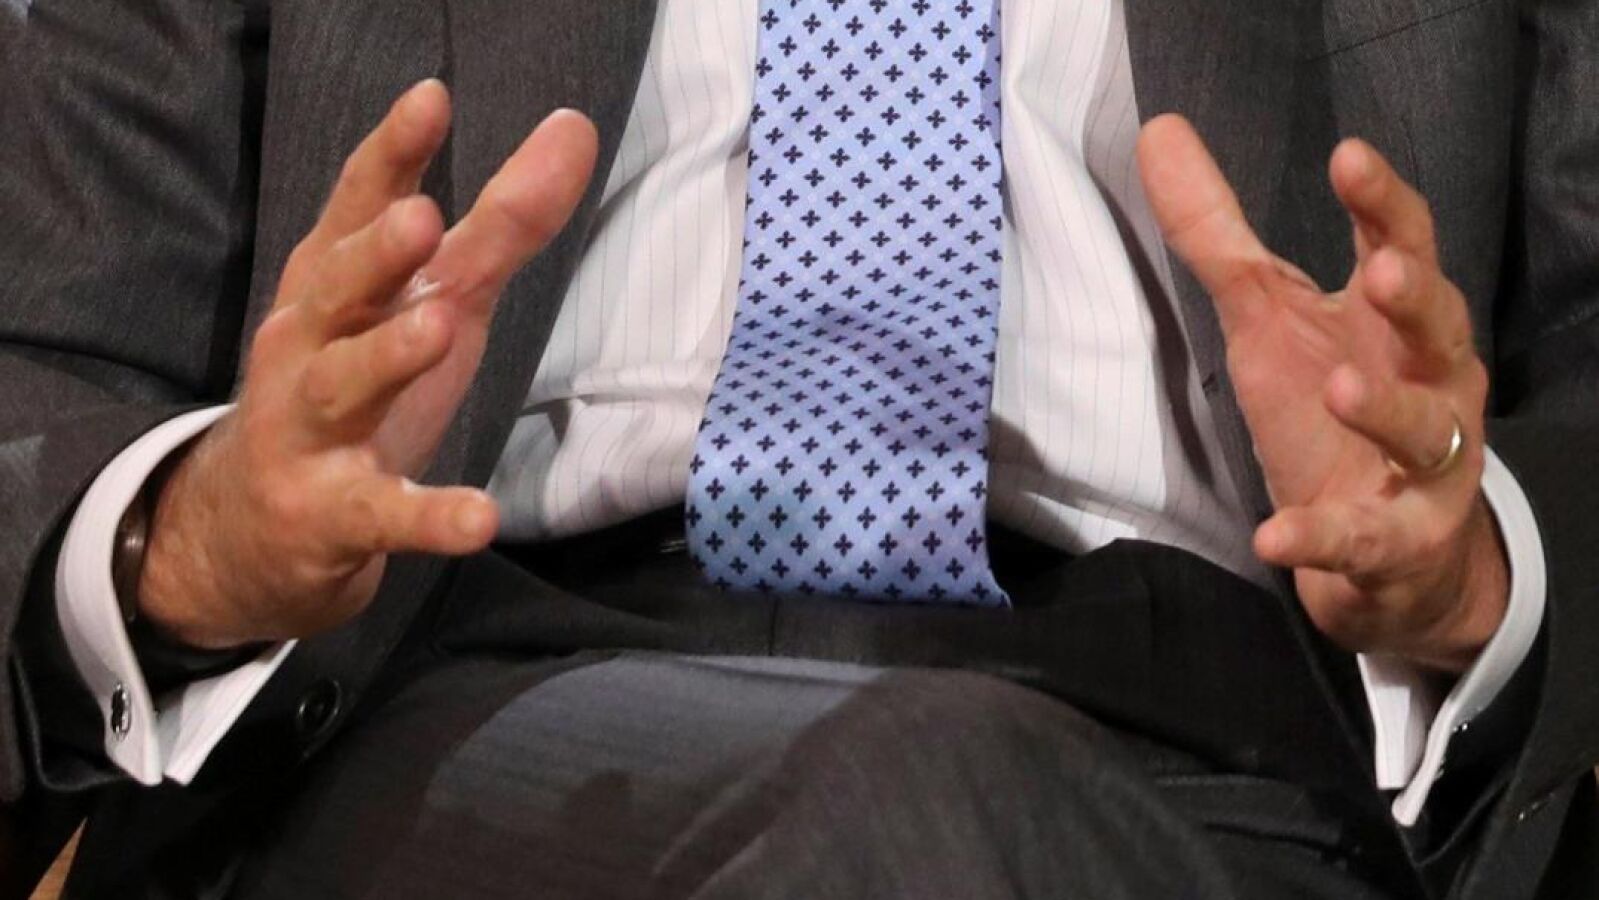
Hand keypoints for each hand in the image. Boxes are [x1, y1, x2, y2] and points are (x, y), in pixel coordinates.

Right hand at [140, 80, 598, 647]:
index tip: (430, 100)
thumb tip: (575, 129)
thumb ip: (502, 224)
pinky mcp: (331, 513)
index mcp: (336, 284)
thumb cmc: (359, 382)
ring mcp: (310, 430)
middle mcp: (309, 344)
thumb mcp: (434, 298)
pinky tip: (479, 519)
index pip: (357, 207)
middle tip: (423, 218)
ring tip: (436, 327)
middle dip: (374, 254)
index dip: (391, 155)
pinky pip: (379, 515)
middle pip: (336, 289)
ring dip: (385, 357)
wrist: (256, 525)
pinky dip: (426, 518)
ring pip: (341, 386)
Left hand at [1137, 115, 1506, 671]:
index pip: (1401, 243)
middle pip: (1440, 327)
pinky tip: (1275, 536)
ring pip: (1426, 431)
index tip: (1348, 156)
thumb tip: (1158, 133)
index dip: (1382, 201)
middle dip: (1417, 298)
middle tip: (1383, 273)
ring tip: (1339, 390)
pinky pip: (1366, 538)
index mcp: (1391, 319)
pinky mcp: (1400, 539)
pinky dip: (1323, 537)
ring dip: (1386, 409)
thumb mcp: (1264, 317)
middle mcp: (1429, 379)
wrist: (1381, 547)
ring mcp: (1426, 463)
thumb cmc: (1326, 405)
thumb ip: (1217, 234)